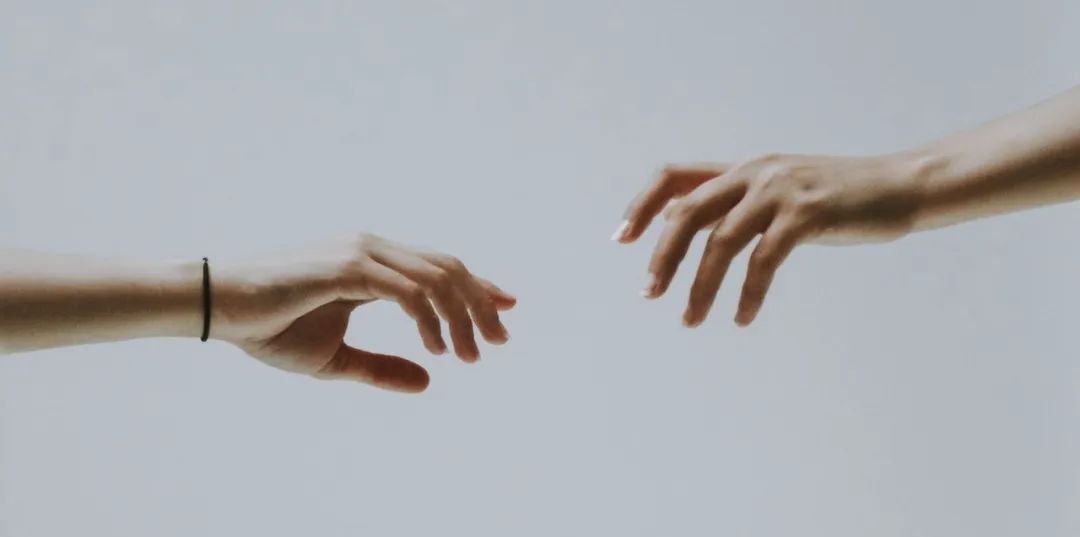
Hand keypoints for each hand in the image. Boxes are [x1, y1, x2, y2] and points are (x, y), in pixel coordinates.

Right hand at [211, 233, 515, 391]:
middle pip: (449, 268)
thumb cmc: (270, 328)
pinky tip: (436, 349)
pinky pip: (408, 291)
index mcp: (374, 264)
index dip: (479, 287)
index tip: (507, 311)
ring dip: (462, 317)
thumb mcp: (336, 359)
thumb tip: (429, 382)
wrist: (220, 309)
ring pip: (437, 277)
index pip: (440, 269)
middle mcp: (374, 250)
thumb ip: (382, 367)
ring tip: (469, 355)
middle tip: (498, 343)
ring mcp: (363, 254)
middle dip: (481, 304)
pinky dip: (430, 319)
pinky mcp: (348, 267)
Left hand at [613, 153, 925, 326]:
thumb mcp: (782, 193)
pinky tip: (742, 318)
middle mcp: (755, 172)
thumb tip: (689, 226)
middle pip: (686, 212)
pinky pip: (763, 260)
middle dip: (662, 257)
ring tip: (689, 320)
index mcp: (744, 168)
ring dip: (700, 286)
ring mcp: (780, 190)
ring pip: (720, 242)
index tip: (622, 239)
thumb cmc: (841, 197)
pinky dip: (748, 293)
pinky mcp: (807, 213)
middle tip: (650, 294)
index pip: (674, 176)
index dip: (642, 205)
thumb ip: (740, 204)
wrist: (903, 185)